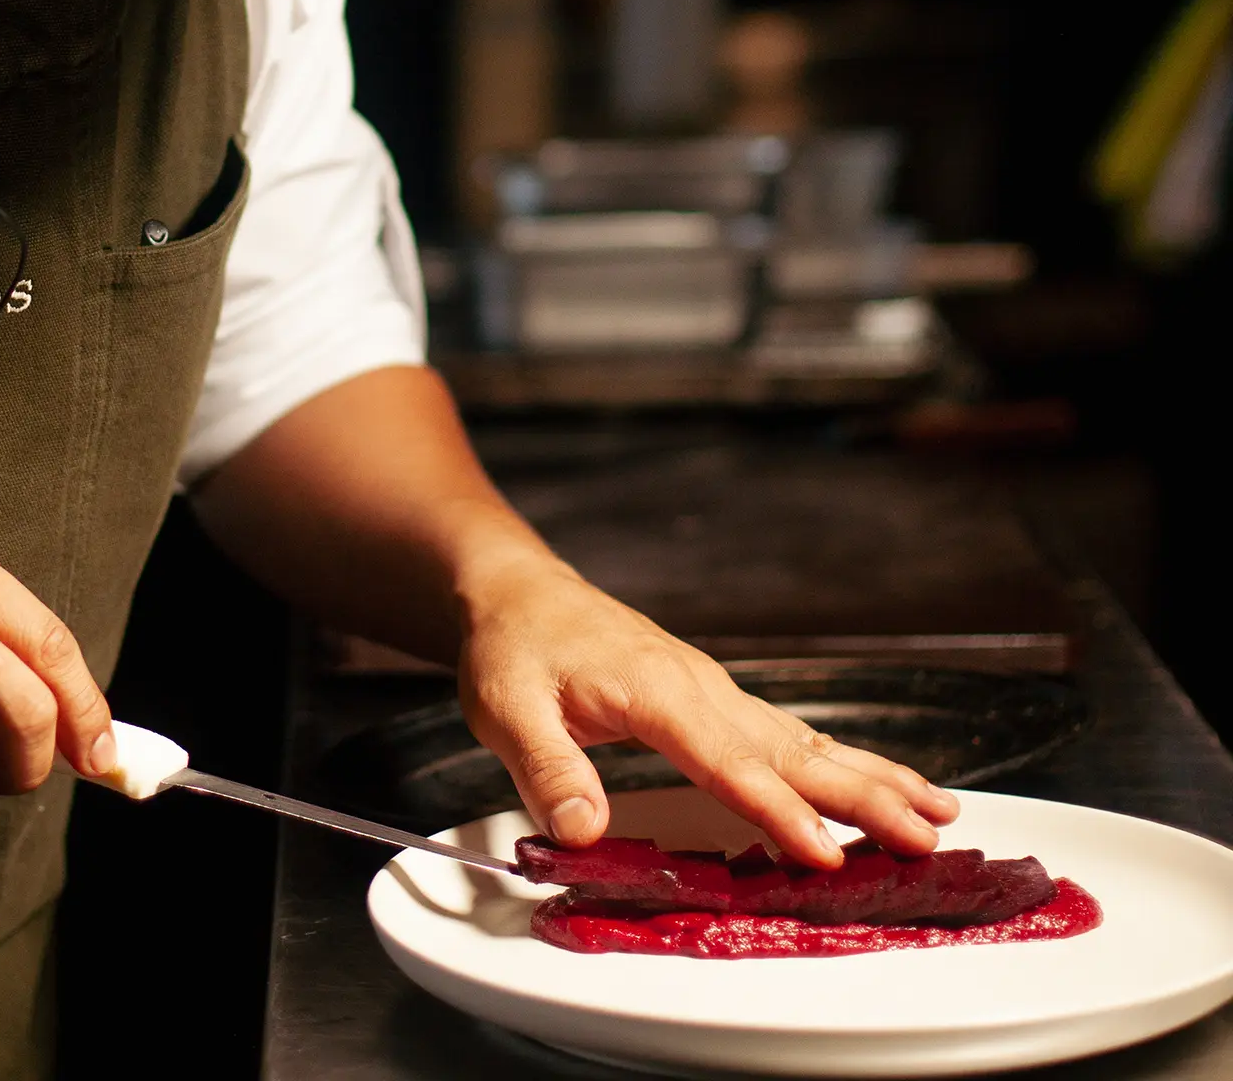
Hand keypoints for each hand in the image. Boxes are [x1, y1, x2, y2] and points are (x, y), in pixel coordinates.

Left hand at [457, 557, 959, 868]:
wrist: (519, 593)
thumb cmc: (513, 648)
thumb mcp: (508, 710)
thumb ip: (547, 771)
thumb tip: (581, 834)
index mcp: (656, 692)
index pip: (728, 762)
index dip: (777, 812)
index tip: (823, 852)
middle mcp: (700, 688)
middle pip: (793, 752)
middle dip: (865, 797)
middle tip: (927, 838)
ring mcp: (714, 692)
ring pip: (806, 742)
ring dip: (874, 777)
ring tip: (939, 813)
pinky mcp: (715, 699)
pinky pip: (790, 736)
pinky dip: (844, 763)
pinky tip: (881, 785)